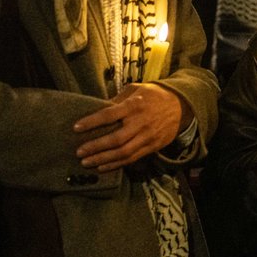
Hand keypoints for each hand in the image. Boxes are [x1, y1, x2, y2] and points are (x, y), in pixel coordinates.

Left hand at [72, 83, 186, 171]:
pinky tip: (102, 166)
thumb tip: (98, 108)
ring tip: (86, 162)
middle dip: (95, 146)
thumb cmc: (153, 95)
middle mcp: (140, 122)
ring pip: (123, 152)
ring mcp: (147, 136)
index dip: (92, 122)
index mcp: (134, 105)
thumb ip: (118, 99)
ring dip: (103, 159)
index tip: (76, 128)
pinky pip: (132, 158)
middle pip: (115, 138)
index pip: (109, 114)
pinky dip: (116, 164)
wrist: (180, 106)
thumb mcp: (136, 89)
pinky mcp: (152, 147)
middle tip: (79, 152)